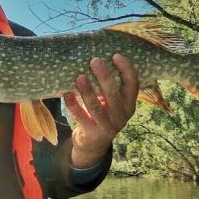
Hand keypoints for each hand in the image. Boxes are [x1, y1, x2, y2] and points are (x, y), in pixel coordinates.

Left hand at [63, 54, 138, 168]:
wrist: (94, 144)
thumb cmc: (103, 113)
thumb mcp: (113, 102)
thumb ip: (110, 85)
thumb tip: (97, 54)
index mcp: (129, 104)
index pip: (133, 85)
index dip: (127, 69)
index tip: (116, 55)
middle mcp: (121, 115)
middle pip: (113, 93)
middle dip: (104, 76)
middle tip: (94, 60)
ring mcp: (107, 126)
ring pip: (95, 106)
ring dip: (87, 91)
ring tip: (79, 76)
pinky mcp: (92, 133)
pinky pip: (81, 117)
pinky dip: (72, 105)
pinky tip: (65, 93)